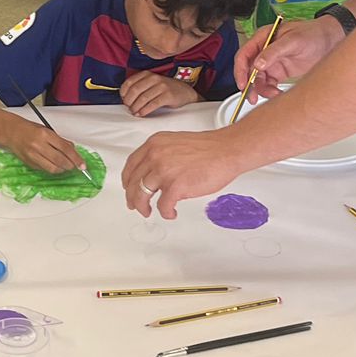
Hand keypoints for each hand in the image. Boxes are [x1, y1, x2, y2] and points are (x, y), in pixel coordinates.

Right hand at [7, 121, 87, 176]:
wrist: (11, 132)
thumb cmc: (30, 129)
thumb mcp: (47, 130)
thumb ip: (60, 141)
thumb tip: (73, 151)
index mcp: (45, 134)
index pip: (65, 149)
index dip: (76, 158)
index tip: (82, 165)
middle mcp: (39, 145)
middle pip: (60, 160)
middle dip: (70, 165)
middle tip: (74, 166)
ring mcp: (33, 156)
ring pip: (52, 168)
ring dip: (62, 169)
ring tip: (65, 166)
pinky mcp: (30, 163)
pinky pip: (45, 169)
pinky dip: (52, 169)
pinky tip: (54, 165)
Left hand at [120, 70, 199, 117]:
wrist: (185, 92)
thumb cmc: (165, 89)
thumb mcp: (152, 84)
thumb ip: (140, 87)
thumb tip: (125, 98)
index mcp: (147, 74)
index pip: (129, 82)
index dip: (124, 92)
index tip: (123, 100)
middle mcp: (154, 78)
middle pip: (135, 90)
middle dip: (129, 101)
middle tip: (129, 108)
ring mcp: (162, 86)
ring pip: (143, 98)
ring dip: (136, 107)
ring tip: (134, 113)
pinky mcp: (168, 95)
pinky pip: (152, 104)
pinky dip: (145, 110)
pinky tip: (142, 114)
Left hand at [120, 129, 249, 219]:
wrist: (227, 150)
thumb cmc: (209, 149)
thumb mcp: (175, 143)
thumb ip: (161, 155)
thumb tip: (153, 174)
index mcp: (154, 144)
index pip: (131, 164)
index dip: (127, 179)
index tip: (128, 188)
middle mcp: (155, 156)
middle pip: (133, 182)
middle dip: (132, 197)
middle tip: (134, 206)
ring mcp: (164, 171)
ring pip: (142, 195)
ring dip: (143, 207)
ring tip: (148, 212)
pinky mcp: (176, 186)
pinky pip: (163, 206)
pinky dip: (165, 212)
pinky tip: (171, 213)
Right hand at [234, 15, 345, 99]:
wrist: (330, 40)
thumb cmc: (313, 33)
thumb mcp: (293, 40)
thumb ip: (274, 51)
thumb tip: (258, 64)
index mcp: (263, 38)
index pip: (244, 55)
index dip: (240, 71)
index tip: (244, 84)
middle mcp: (264, 51)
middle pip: (248, 71)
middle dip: (249, 85)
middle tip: (252, 97)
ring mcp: (271, 62)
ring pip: (258, 80)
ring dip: (262, 90)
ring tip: (273, 95)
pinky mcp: (279, 72)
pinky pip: (269, 85)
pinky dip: (271, 92)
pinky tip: (278, 94)